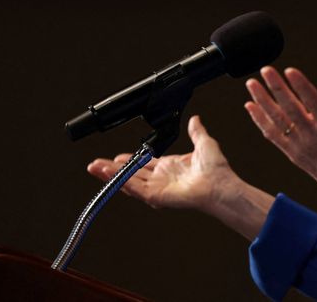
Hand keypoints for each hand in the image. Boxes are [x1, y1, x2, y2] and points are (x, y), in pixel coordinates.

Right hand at [87, 115, 275, 240]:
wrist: (220, 185)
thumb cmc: (217, 170)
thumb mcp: (204, 143)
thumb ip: (196, 131)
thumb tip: (195, 119)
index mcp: (171, 167)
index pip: (144, 164)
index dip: (129, 160)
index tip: (117, 156)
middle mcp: (162, 178)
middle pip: (131, 173)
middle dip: (112, 169)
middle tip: (96, 164)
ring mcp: (158, 188)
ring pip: (128, 181)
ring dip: (111, 175)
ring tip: (95, 168)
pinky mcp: (156, 196)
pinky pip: (134, 188)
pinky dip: (120, 181)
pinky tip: (109, 175)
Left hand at [244, 66, 316, 236]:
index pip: (314, 103)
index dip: (302, 87)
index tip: (290, 71)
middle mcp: (314, 137)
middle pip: (291, 109)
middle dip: (277, 88)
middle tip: (265, 69)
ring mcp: (301, 146)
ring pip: (278, 121)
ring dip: (263, 102)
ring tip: (251, 85)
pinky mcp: (294, 154)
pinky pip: (273, 137)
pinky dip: (260, 121)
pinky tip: (250, 107)